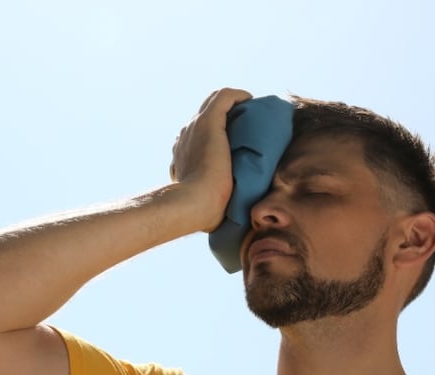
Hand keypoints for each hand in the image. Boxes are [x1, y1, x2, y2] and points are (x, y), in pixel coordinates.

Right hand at [169, 88, 252, 231]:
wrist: (192, 205)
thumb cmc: (201, 214)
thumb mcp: (206, 204)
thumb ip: (214, 202)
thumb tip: (231, 219)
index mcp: (182, 155)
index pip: (197, 137)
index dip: (216, 136)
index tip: (235, 143)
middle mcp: (185, 138)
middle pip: (204, 116)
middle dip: (225, 117)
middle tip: (248, 125)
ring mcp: (194, 128)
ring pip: (213, 104)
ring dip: (232, 105)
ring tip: (252, 112)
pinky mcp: (208, 122)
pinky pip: (224, 97)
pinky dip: (239, 96)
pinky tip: (251, 100)